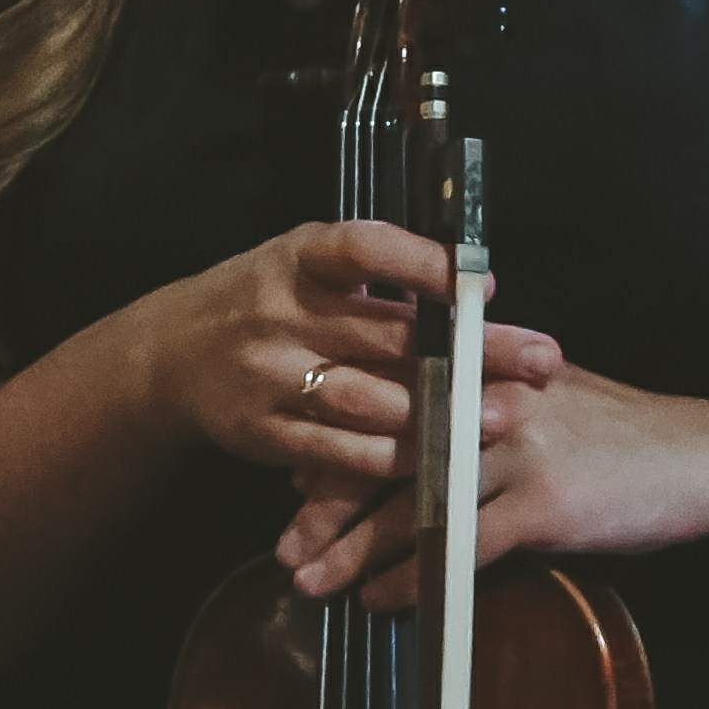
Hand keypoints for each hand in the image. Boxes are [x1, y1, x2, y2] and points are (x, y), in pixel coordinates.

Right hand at [141, 219, 559, 483]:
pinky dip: (385, 458)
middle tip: (538, 362)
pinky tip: (432, 461)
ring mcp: (269, 375)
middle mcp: (282, 312)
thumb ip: (375, 279)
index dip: (425, 263)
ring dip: (437, 413)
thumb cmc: (264, 300)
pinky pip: (333, 450)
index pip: (364, 247)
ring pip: (364, 399)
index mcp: (298, 257)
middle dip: (471, 352)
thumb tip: (474, 292)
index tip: (487, 285)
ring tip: (499, 420)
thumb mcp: (305, 267)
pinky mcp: (260, 430)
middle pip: (388, 333)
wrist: (170, 354)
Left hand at [275, 362, 708, 609]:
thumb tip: (416, 434)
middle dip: (328, 502)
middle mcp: (494, 402)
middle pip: (387, 452)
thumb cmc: (624, 434)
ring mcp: (517, 451)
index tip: (291, 484)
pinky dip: (414, 577)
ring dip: (355, 548)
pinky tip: (383, 599)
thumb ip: (486, 404)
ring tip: (311, 582)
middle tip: (284, 545)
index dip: (336, 446)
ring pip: (413, 502)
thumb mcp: (552, 396)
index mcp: (489, 370)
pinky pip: (459, 547)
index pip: (392, 404)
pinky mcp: (543, 503)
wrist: (703, 459)